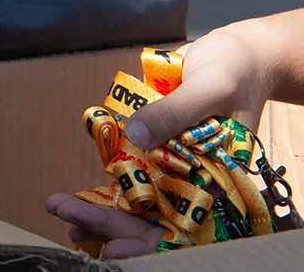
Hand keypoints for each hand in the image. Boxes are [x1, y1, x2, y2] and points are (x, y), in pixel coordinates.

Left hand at [45, 25, 280, 258]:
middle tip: (70, 226)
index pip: (186, 225)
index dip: (149, 242)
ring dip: (104, 213)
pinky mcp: (161, 150)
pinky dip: (109, 187)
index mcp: (222, 181)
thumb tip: (137, 135)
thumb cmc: (234, 73)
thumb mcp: (209, 88)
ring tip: (64, 214)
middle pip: (156, 219)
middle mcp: (200, 182)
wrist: (239, 56)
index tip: (113, 249)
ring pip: (142, 202)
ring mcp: (178, 168)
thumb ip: (175, 112)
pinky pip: (134, 176)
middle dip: (113, 227)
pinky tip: (78, 197)